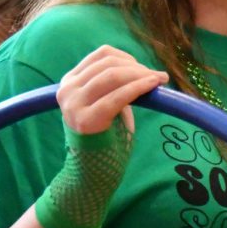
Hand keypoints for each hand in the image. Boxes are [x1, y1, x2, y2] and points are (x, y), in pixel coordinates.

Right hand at [34, 48, 165, 227]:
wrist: (93, 172)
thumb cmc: (106, 136)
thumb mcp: (105, 102)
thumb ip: (115, 83)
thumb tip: (142, 68)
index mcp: (69, 82)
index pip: (102, 55)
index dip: (128, 58)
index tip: (145, 68)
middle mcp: (66, 90)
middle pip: (109, 64)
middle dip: (138, 68)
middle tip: (159, 77)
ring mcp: (73, 105)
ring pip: (113, 76)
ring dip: (141, 75)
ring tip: (160, 81)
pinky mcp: (85, 120)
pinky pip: (117, 97)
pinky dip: (138, 87)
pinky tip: (154, 86)